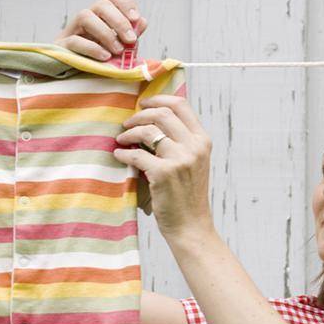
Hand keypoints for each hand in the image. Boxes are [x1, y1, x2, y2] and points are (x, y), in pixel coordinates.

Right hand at [56, 0, 146, 59]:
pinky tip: (105, 56)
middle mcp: (87, 17)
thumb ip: (132, 33)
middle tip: (131, 39)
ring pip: (85, 17)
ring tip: (118, 50)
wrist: (76, 71)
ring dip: (106, 34)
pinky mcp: (62, 46)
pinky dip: (93, 48)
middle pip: (101, 5)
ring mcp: (72, 30)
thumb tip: (142, 21)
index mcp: (102, 14)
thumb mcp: (121, 44)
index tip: (135, 18)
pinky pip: (75, 40)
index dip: (125, 3)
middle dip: (119, 22)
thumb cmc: (101, 55)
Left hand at [114, 95, 213, 239]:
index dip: (158, 99)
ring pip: (147, 131)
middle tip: (127, 124)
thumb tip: (151, 120)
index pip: (181, 105)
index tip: (143, 103)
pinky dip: (123, 153)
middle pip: (162, 113)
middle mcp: (195, 146)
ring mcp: (180, 159)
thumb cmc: (188, 194)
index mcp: (203, 140)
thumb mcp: (194, 162)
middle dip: (139, 115)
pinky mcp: (164, 173)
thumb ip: (181, 141)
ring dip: (129, 133)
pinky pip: (136, 154)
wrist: (191, 224)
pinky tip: (120, 155)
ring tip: (122, 140)